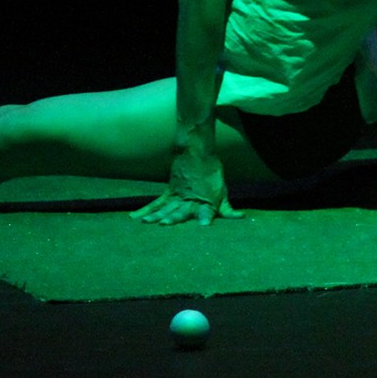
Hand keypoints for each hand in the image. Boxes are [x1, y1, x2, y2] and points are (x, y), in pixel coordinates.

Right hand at [131, 150, 245, 226]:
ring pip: (165, 207)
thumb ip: (228, 209)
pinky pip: (156, 202)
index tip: (204, 225)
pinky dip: (145, 210)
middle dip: (173, 218)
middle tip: (164, 224)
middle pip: (181, 210)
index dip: (205, 218)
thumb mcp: (223, 192)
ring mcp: (177, 195)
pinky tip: (134, 217)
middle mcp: (190, 200)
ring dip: (156, 214)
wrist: (197, 152)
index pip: (207, 212)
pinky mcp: (169, 191)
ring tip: (147, 223)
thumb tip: (242, 217)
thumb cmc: (212, 174)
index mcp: (206, 201)